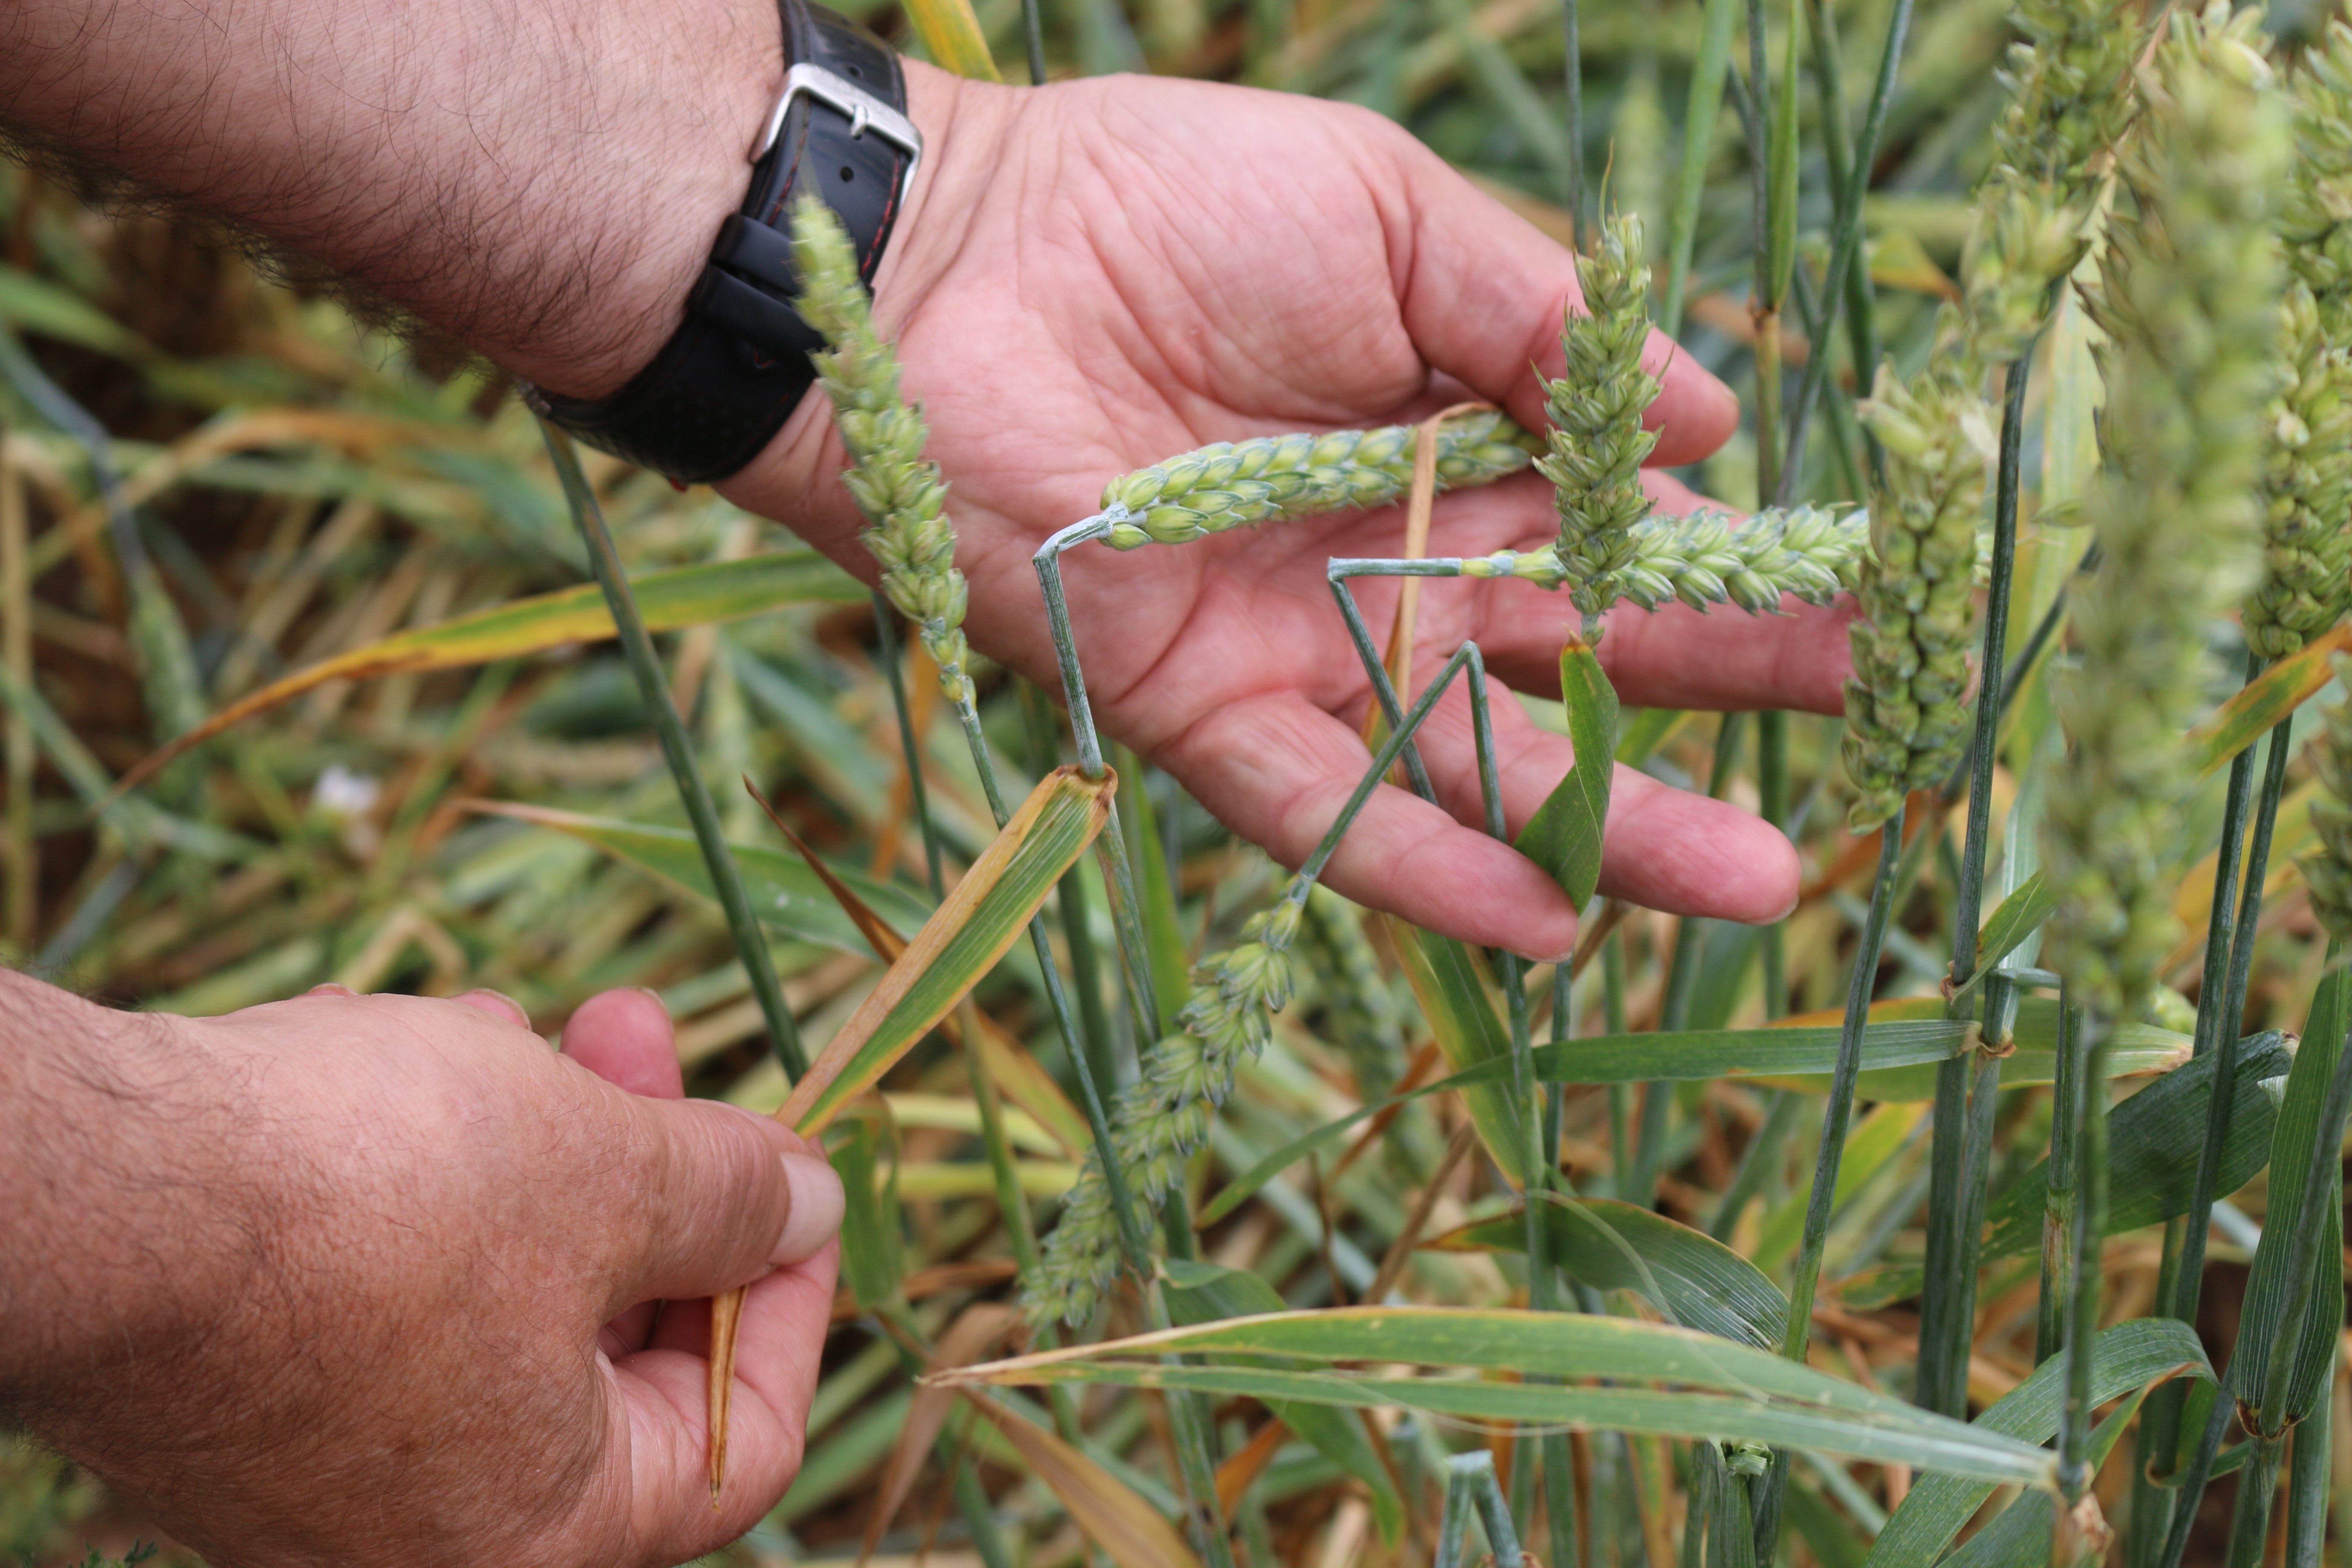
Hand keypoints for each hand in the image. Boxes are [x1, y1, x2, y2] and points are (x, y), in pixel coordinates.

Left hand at [0, 1, 1849, 958]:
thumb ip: (1541, 318)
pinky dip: (1427, 862)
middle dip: (1713, 689)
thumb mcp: (1390, 217)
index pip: (1616, 517)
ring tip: (1752, 886)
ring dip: (1614, 823)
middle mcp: (1388, 554)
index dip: (1731, 558)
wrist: (949, 268)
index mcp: (1446, 431)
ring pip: (1478, 755)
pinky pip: (1327, 807)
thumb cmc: (1163, 204)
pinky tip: (1550, 921)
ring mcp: (1301, 642)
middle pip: (1576, 646)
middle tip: (1851, 729)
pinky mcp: (1199, 706)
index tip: (1856, 595)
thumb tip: (1705, 416)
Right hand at [2, 978, 841, 1567]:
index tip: (794, 1176)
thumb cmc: (379, 1200)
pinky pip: (384, 1264)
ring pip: (494, 1275)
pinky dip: (424, 1157)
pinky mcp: (244, 1372)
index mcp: (545, 1532)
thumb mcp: (611, 1175)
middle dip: (644, 1166)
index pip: (738, 1441)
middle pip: (609, 1338)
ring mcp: (323, 1455)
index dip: (787, 1295)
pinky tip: (411, 1045)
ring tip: (523, 1022)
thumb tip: (812, 1199)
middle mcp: (428, 1526)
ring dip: (532, 1134)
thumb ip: (733, 1199)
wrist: (94, 1187)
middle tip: (644, 1030)